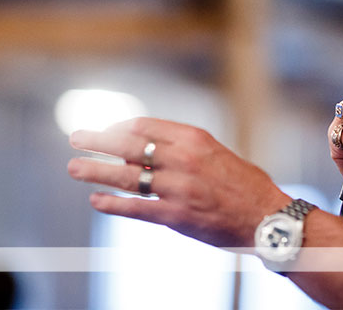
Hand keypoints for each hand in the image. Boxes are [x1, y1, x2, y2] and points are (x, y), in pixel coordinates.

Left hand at [68, 117, 289, 247]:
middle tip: (76, 138)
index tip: (106, 130)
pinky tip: (96, 200)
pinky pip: (136, 208)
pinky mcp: (175, 215)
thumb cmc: (245, 184)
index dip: (120, 127)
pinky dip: (112, 204)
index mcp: (194, 138)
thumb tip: (148, 152)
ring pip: (126, 177)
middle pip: (129, 146)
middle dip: (98, 141)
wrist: (266, 217)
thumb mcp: (217, 153)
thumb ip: (184, 150)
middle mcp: (182, 159)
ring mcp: (177, 188)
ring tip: (75, 168)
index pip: (145, 126)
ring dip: (96, 172)